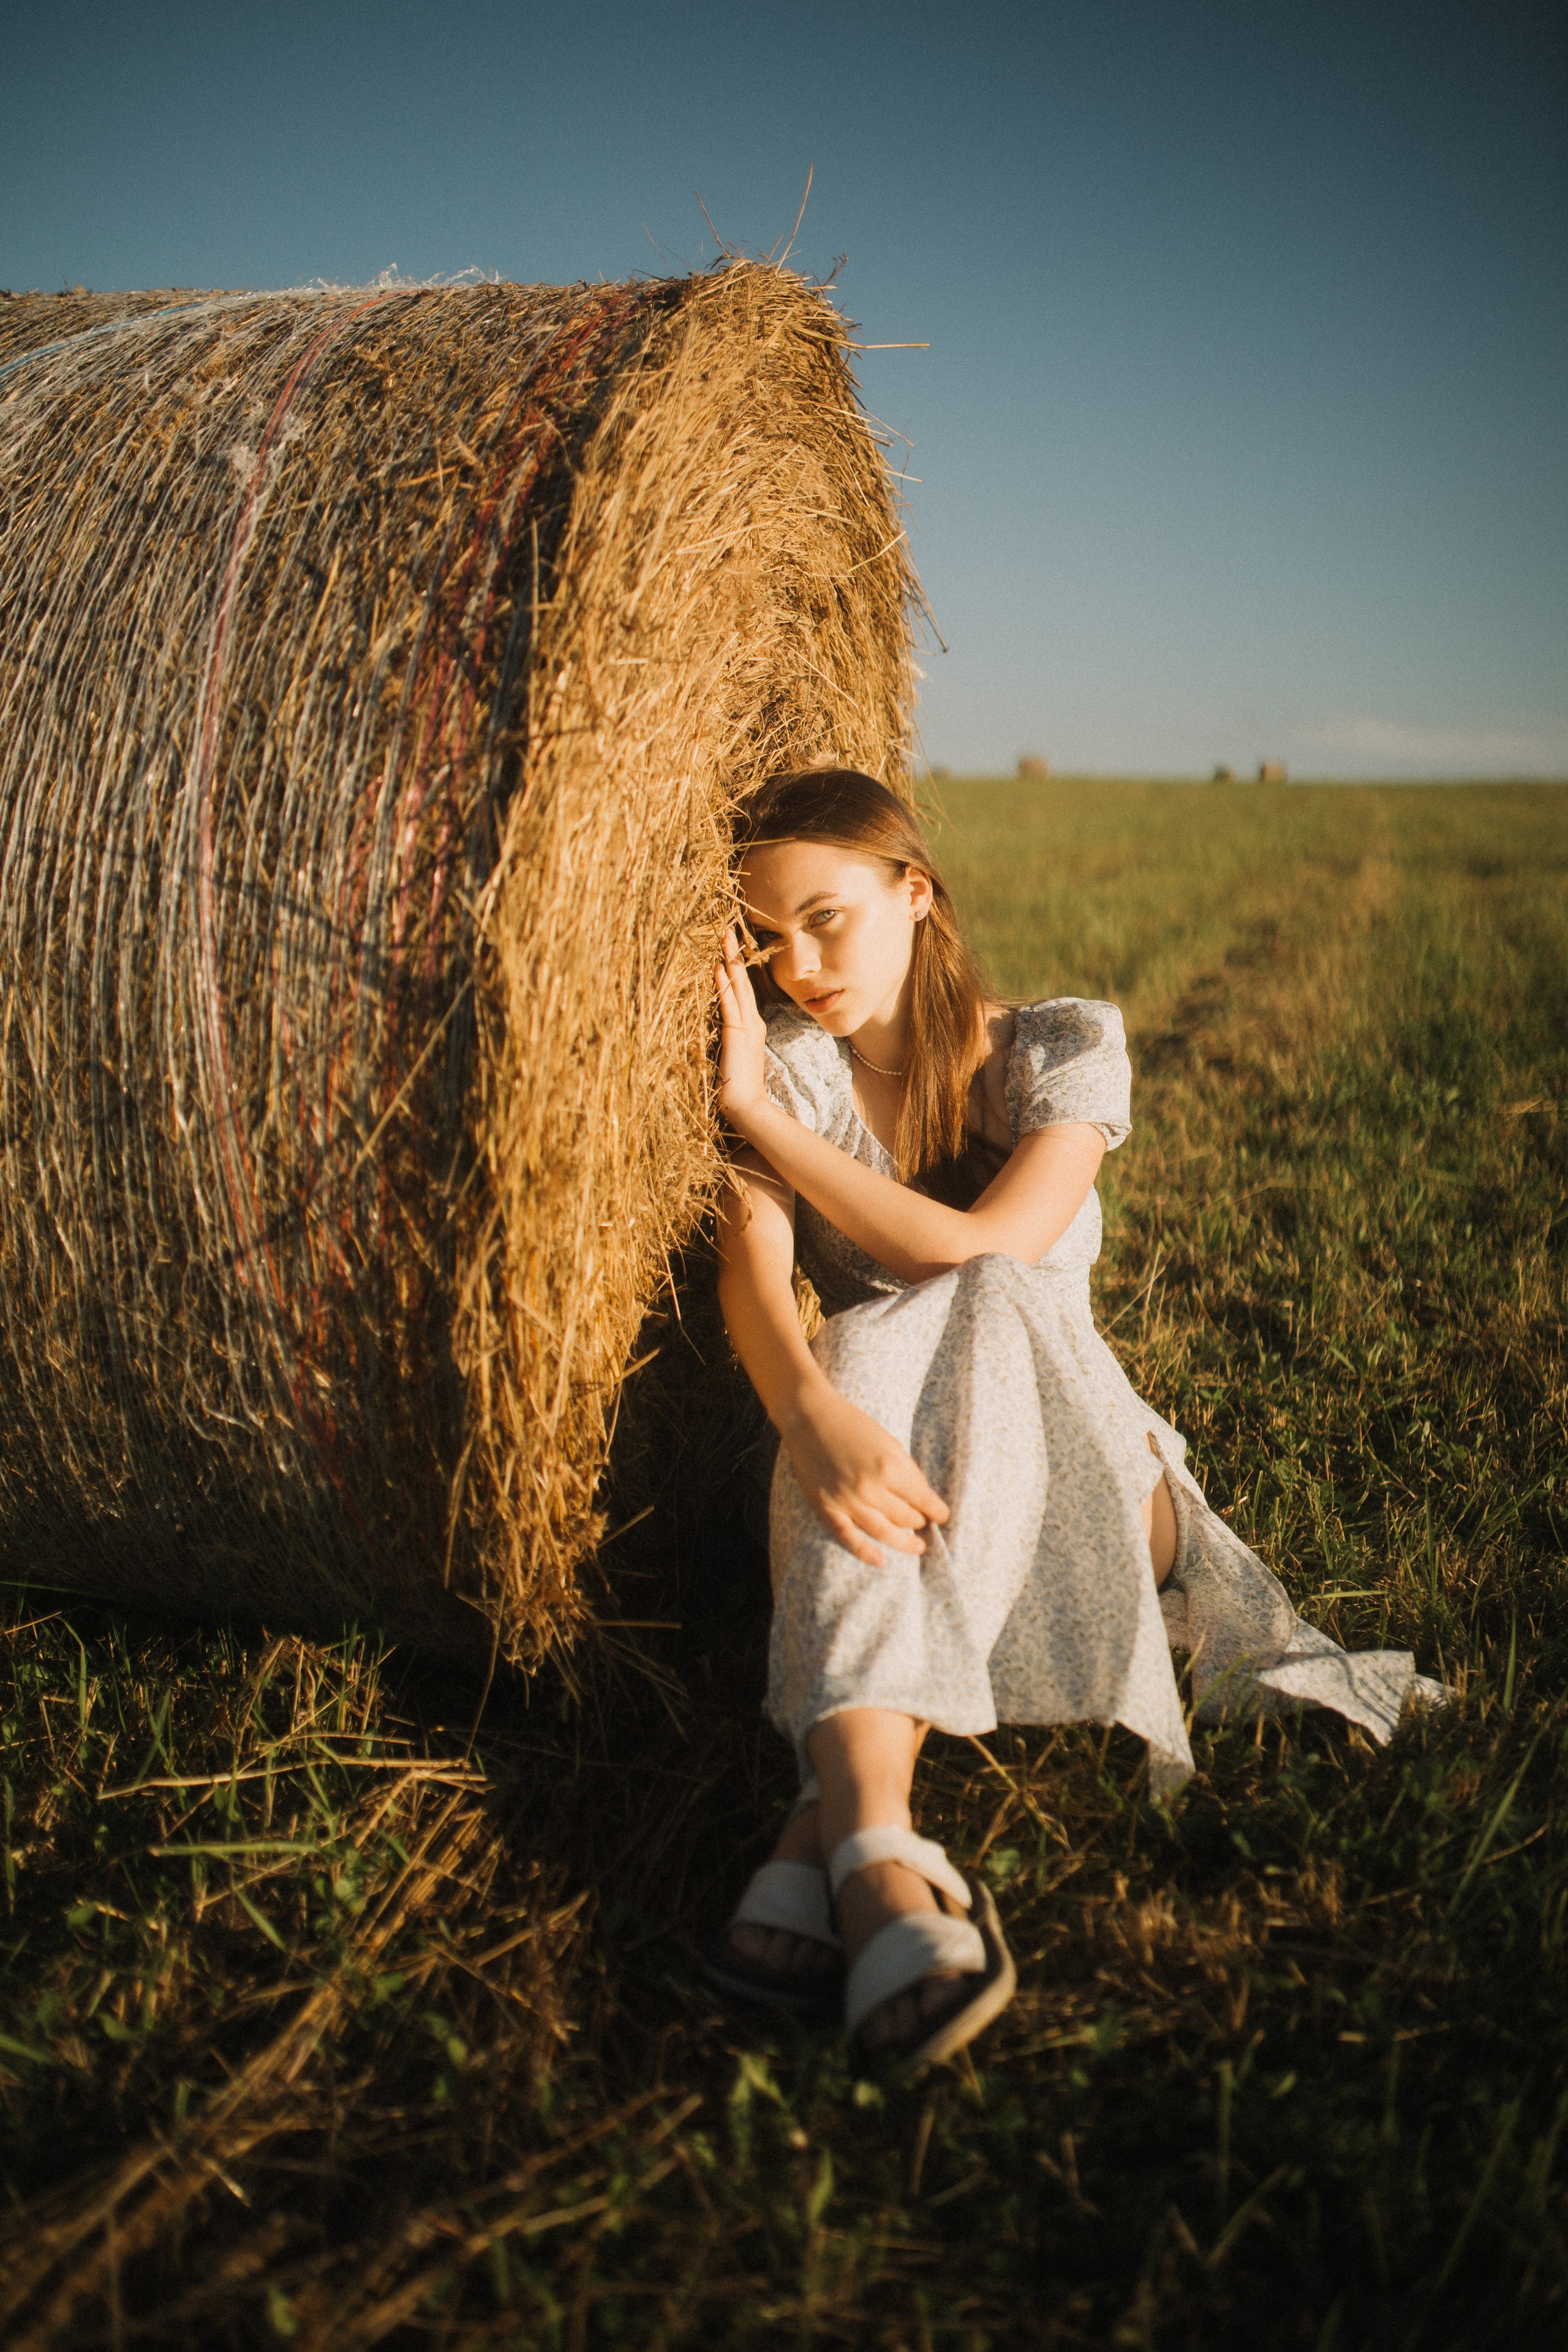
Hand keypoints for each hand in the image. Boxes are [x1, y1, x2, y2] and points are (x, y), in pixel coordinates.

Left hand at [715, 923, 769, 1130]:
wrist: (747, 1106)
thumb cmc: (737, 1085)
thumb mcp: (733, 1055)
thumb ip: (730, 1038)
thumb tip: (721, 1028)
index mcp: (750, 1025)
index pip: (742, 988)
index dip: (736, 965)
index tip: (729, 944)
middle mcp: (750, 1021)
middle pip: (742, 980)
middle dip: (734, 954)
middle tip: (728, 928)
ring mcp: (745, 1026)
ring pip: (738, 986)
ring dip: (730, 961)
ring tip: (724, 938)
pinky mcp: (738, 1034)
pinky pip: (730, 1004)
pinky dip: (724, 985)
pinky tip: (718, 968)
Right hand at [782, 1386, 950, 1568]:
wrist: (810, 1417)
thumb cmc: (853, 1425)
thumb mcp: (889, 1442)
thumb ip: (907, 1470)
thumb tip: (923, 1497)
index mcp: (890, 1467)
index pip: (924, 1500)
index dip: (938, 1511)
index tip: (943, 1515)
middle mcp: (870, 1487)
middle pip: (906, 1517)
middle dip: (919, 1522)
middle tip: (924, 1523)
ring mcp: (847, 1500)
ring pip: (884, 1532)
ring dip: (904, 1542)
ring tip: (917, 1547)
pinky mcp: (827, 1508)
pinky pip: (849, 1538)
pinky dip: (866, 1552)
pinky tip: (881, 1561)